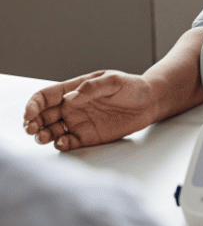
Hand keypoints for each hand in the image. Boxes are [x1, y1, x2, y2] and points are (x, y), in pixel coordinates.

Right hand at [23, 70, 157, 150]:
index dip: (33, 105)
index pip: (45, 97)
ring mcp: (79, 122)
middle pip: (43, 116)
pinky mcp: (87, 137)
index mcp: (74, 90)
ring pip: (52, 131)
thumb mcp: (113, 80)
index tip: (30, 114)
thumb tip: (70, 98)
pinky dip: (61, 145)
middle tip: (33, 129)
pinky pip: (68, 143)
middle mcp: (73, 107)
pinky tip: (63, 142)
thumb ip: (91, 88)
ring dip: (43, 135)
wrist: (149, 102)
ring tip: (45, 137)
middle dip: (33, 123)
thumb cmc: (132, 87)